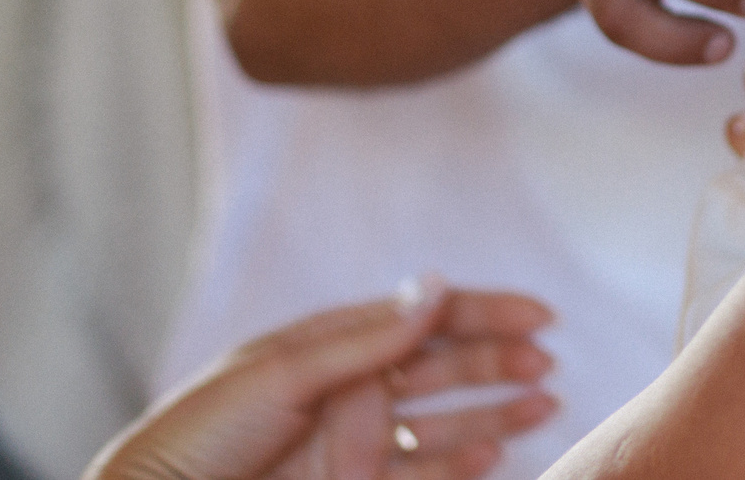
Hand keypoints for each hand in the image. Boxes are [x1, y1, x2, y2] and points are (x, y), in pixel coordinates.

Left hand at [91, 279, 555, 479]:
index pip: (423, 317)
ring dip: (493, 415)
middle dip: (496, 364)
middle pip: (442, 369)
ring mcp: (353, 443)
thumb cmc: (200, 433)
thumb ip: (369, 338)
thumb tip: (437, 284)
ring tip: (542, 407)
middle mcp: (350, 390)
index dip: (482, 313)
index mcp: (332, 346)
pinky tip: (495, 455)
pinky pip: (422, 474)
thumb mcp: (282, 372)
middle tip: (544, 366)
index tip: (539, 317)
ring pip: (443, 425)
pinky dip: (462, 464)